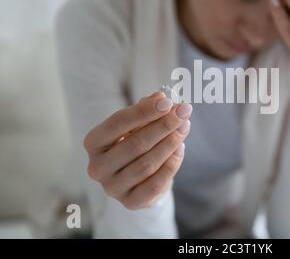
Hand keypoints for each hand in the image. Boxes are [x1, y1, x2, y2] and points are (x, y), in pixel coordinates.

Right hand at [83, 92, 191, 209]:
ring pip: (147, 164)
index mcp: (93, 142)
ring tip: (185, 127)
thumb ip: (146, 109)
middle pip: (136, 144)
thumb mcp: (136, 123)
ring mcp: (112, 187)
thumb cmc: (134, 142)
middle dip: (163, 126)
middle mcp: (97, 167)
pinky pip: (156, 183)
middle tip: (184, 112)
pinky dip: (171, 164)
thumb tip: (160, 97)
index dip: (144, 111)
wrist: (136, 178)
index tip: (167, 102)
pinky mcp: (130, 202)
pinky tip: (181, 148)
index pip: (118, 123)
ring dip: (170, 143)